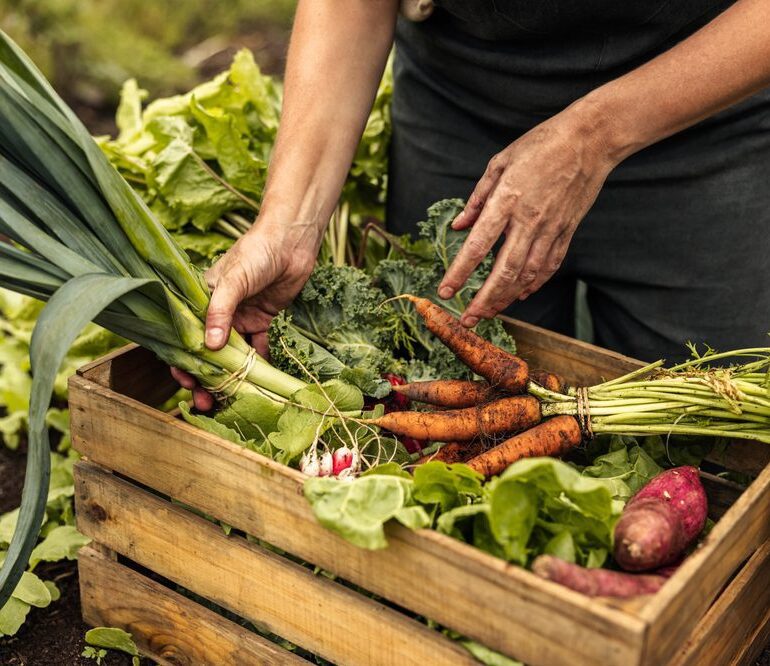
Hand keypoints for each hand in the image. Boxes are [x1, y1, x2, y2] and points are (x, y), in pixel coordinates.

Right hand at [170, 217, 319, 409]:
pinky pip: (258, 349)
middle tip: (208, 403)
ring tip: (231, 401)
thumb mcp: (234, 280)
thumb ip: (220, 311)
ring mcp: (240, 318)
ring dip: (231, 378)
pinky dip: (259, 365)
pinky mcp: (262, 321)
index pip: (185, 336)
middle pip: (207, 353)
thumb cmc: (256, 252)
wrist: (291, 241)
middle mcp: (218, 312)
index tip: (187, 383)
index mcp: (200, 300)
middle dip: (206, 379)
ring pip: (232, 355)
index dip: (183, 362)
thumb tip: (209, 347)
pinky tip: (260, 383)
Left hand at [438, 106, 615, 326]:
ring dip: (506, 298)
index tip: (445, 291)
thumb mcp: (500, 162)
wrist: (590, 139)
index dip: (459, 273)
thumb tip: (458, 226)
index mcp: (507, 200)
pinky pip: (548, 266)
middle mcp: (529, 220)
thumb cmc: (541, 144)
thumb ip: (477, 198)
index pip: (477, 246)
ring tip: (489, 312)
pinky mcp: (567, 231)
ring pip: (527, 275)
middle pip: (503, 271)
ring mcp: (551, 229)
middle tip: (468, 320)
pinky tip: (520, 295)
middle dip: (483, 300)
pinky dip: (533, 284)